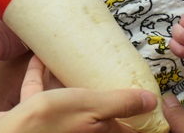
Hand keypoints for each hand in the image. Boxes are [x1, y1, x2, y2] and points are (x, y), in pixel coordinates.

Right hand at [0, 55, 157, 132]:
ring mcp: (54, 125)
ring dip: (70, 81)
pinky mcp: (32, 116)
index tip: (144, 96)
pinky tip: (40, 58)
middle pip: (97, 113)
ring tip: (75, 61)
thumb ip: (120, 103)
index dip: (136, 115)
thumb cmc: (49, 124)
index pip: (125, 127)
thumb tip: (151, 100)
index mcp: (98, 132)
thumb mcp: (93, 108)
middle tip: (108, 71)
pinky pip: (39, 92)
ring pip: (68, 101)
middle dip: (102, 92)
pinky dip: (39, 76)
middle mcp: (78, 130)